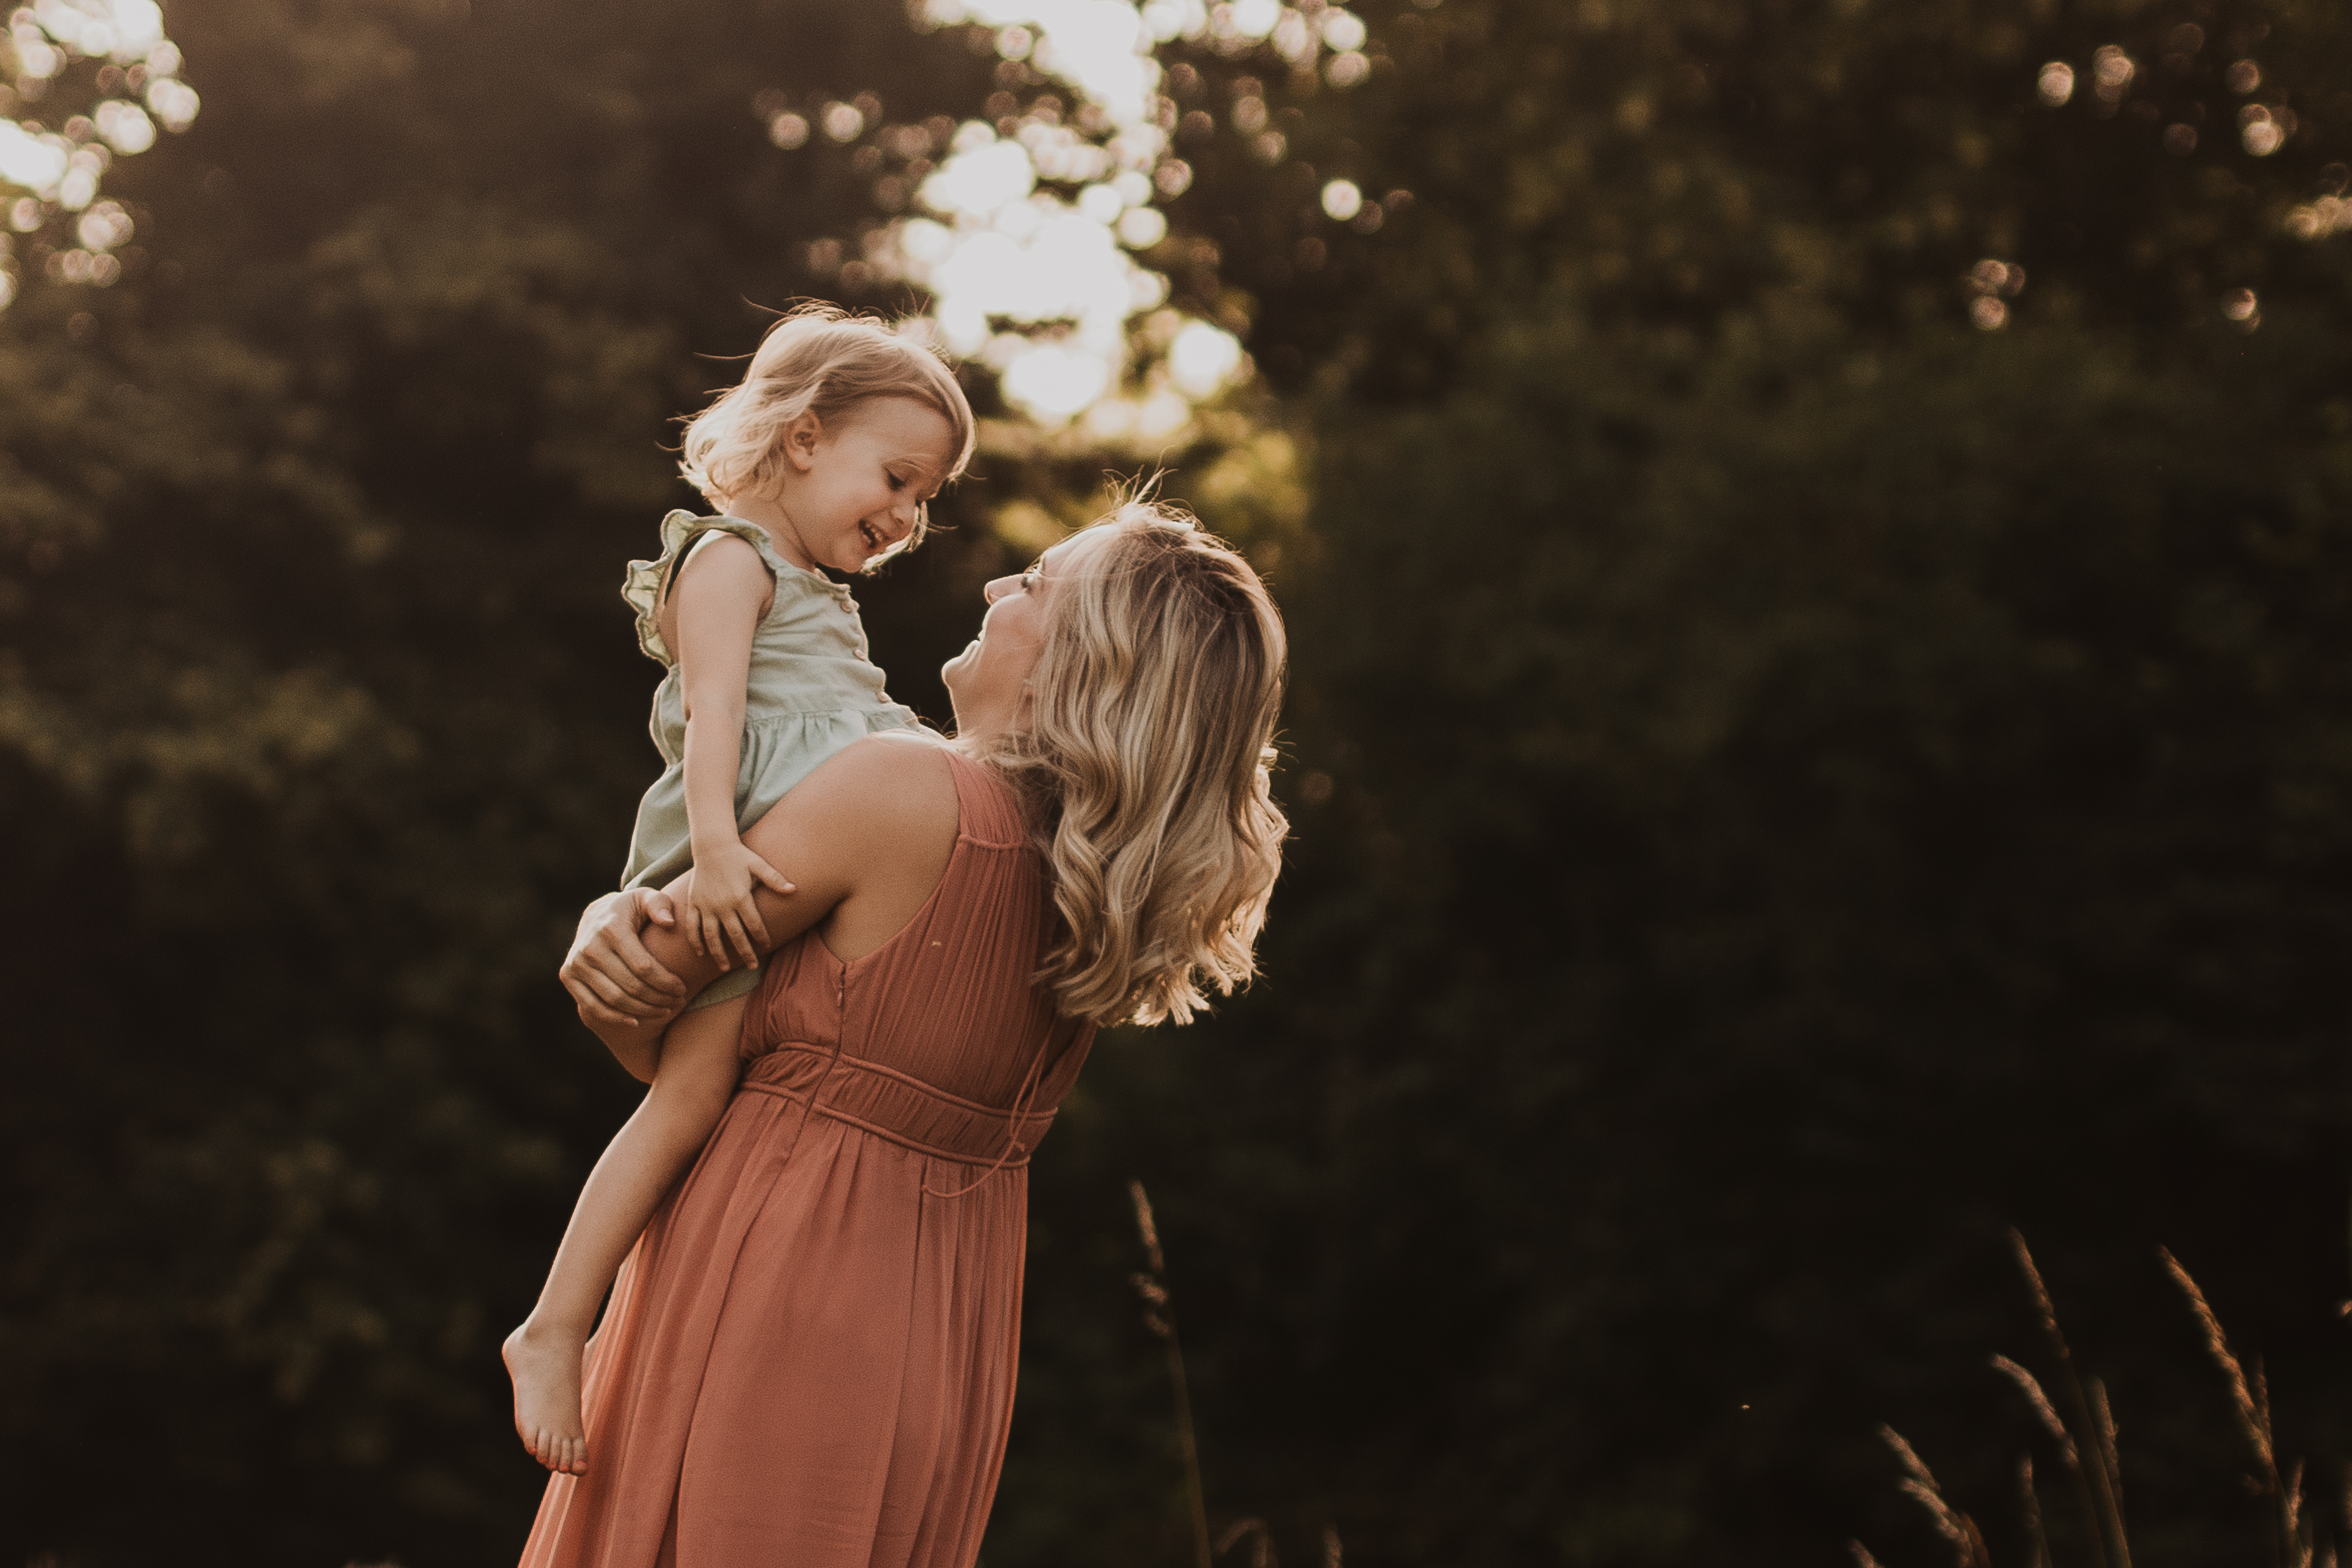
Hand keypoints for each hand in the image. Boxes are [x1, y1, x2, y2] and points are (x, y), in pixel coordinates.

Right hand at [560, 888, 688, 1028]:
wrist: (596, 915)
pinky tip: (636, 1021)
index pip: (643, 966)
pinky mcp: (568, 976)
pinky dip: (615, 1018)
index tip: (683, 988)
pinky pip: (593, 1006)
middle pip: (630, 986)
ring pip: (614, 999)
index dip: (665, 982)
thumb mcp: (646, 899)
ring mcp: (576, 963)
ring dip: (643, 1010)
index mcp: (611, 928)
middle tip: (677, 1001)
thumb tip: (668, 922)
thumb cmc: (631, 910)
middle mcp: (589, 947)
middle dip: (658, 998)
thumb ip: (660, 905)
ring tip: (664, 1010)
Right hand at [685, 837, 795, 970]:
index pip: (754, 925)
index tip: (766, 948)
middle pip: (735, 936)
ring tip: (724, 968)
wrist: (712, 846)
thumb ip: (775, 879)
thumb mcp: (758, 865)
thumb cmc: (739, 856)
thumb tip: (794, 890)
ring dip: (718, 954)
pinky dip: (695, 941)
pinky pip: (693, 927)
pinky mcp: (694, 904)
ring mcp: (706, 906)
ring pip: (711, 936)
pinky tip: (700, 953)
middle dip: (744, 953)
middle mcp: (723, 905)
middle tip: (751, 967)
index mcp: (741, 897)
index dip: (761, 938)